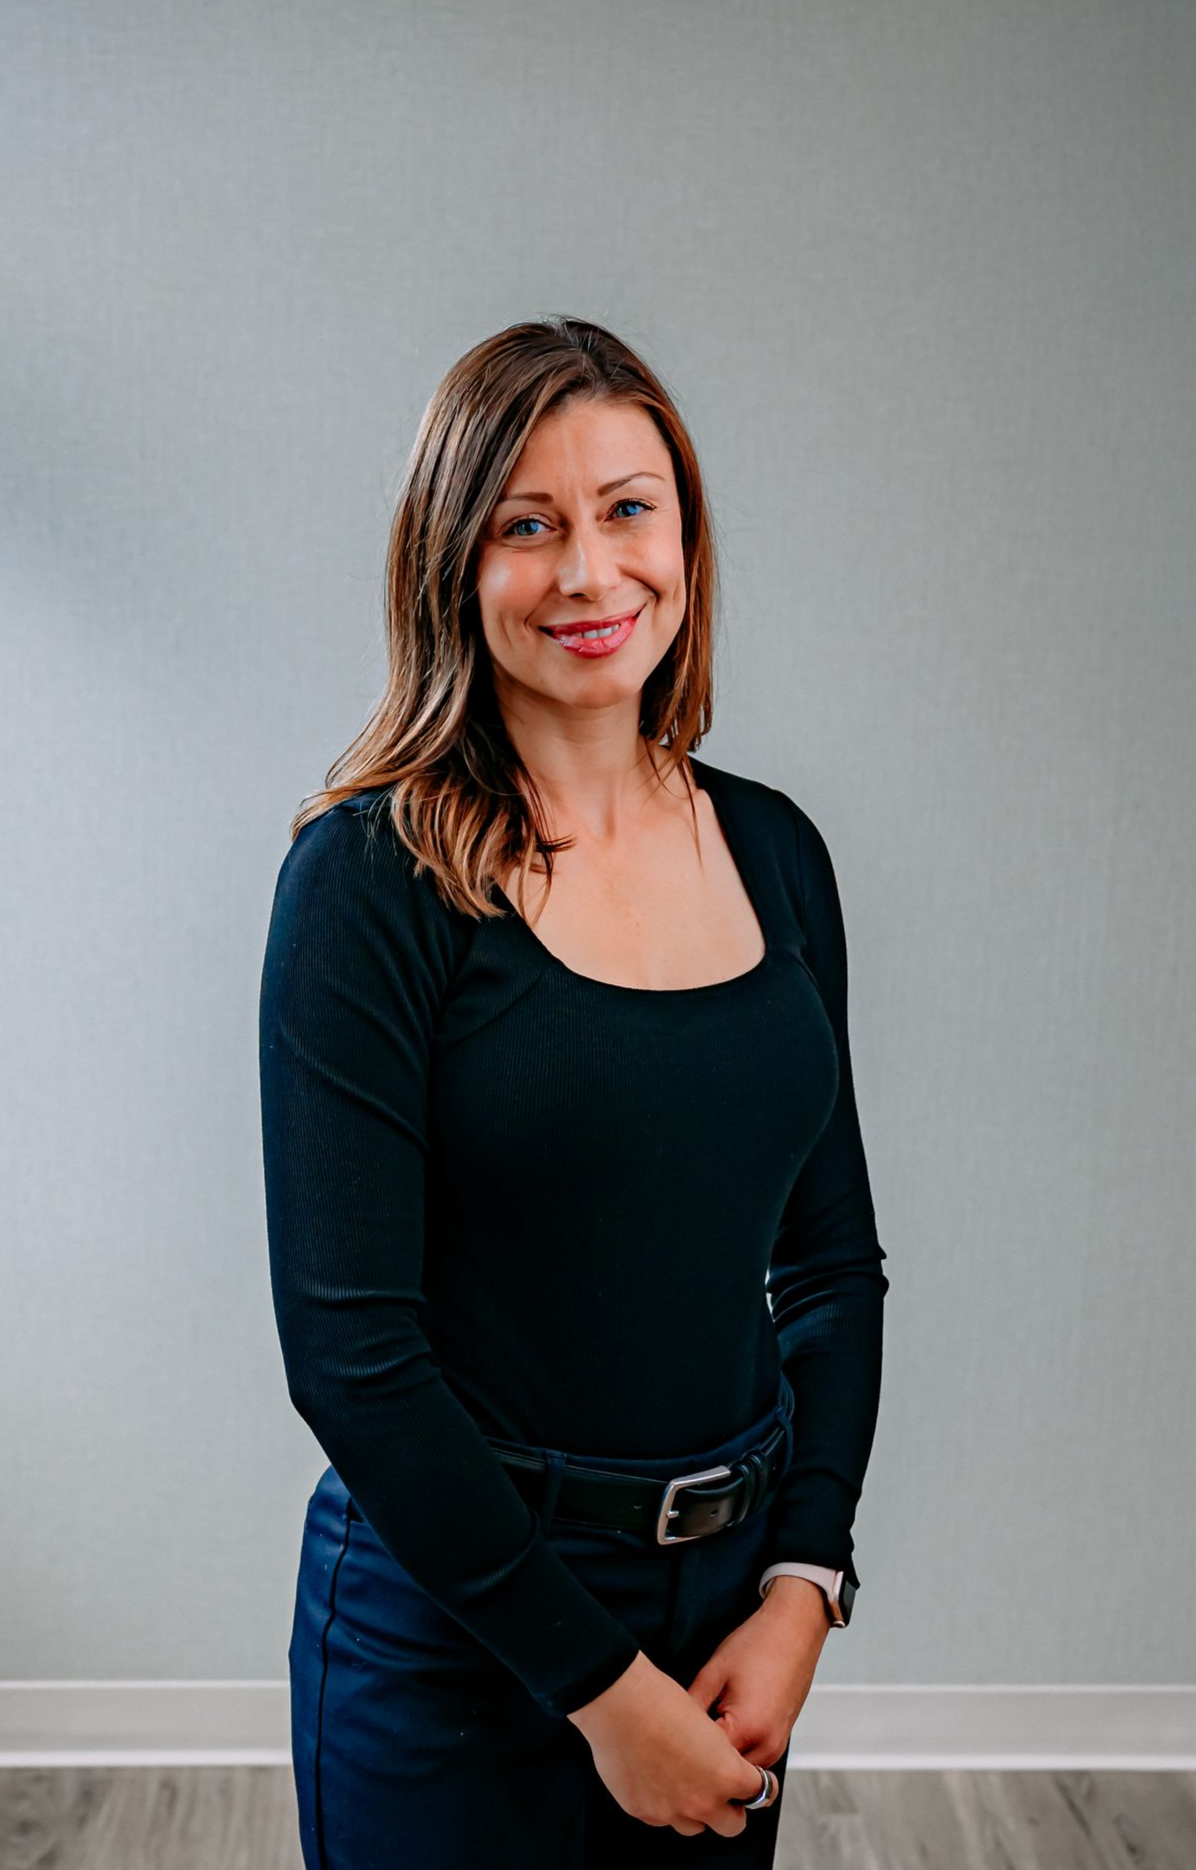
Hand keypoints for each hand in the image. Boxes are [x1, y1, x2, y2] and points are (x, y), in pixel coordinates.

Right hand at [567, 1650, 779, 1837]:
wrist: (619, 1703)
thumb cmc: (660, 1701)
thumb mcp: (706, 1722)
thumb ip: (721, 1755)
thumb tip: (720, 1764)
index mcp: (726, 1774)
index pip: (759, 1793)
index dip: (756, 1783)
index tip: (753, 1782)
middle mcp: (703, 1801)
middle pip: (733, 1825)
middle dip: (730, 1808)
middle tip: (720, 1788)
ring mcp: (672, 1812)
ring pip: (695, 1826)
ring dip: (695, 1809)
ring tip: (683, 1780)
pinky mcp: (645, 1813)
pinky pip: (662, 1818)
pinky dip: (663, 1803)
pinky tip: (655, 1777)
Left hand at [685, 1576, 830, 1768]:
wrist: (795, 1629)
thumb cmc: (758, 1644)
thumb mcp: (715, 1670)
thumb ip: (692, 1704)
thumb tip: (673, 1727)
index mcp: (747, 1729)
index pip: (705, 1759)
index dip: (683, 1749)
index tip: (667, 1738)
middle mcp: (767, 1746)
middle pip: (724, 1770)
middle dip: (702, 1758)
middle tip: (680, 1736)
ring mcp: (777, 1746)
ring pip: (739, 1769)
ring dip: (721, 1757)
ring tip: (703, 1728)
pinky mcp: (780, 1740)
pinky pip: (753, 1758)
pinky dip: (736, 1749)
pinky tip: (722, 1724)